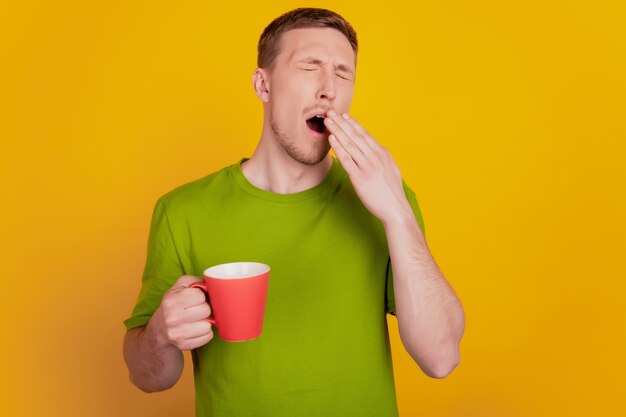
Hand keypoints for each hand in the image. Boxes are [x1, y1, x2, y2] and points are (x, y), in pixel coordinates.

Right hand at [148, 275, 213, 350]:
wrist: (160, 329)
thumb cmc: (173, 304)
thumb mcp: (178, 287)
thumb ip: (194, 280)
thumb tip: (212, 283)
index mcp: (171, 301)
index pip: (200, 296)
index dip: (201, 296)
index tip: (196, 299)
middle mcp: (172, 318)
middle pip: (206, 310)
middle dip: (204, 309)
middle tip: (197, 310)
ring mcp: (177, 334)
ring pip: (208, 326)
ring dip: (206, 322)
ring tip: (198, 320)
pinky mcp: (184, 345)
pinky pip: (207, 337)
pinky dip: (205, 333)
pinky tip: (197, 329)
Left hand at [324, 110, 412, 224]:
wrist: (396, 209)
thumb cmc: (392, 192)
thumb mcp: (391, 169)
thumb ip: (383, 157)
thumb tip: (377, 148)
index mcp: (382, 153)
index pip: (365, 134)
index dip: (353, 123)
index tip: (344, 115)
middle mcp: (375, 157)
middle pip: (355, 136)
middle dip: (342, 123)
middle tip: (331, 112)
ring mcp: (368, 167)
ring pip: (350, 144)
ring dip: (337, 131)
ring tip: (327, 121)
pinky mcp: (360, 178)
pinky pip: (347, 159)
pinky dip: (338, 148)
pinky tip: (331, 139)